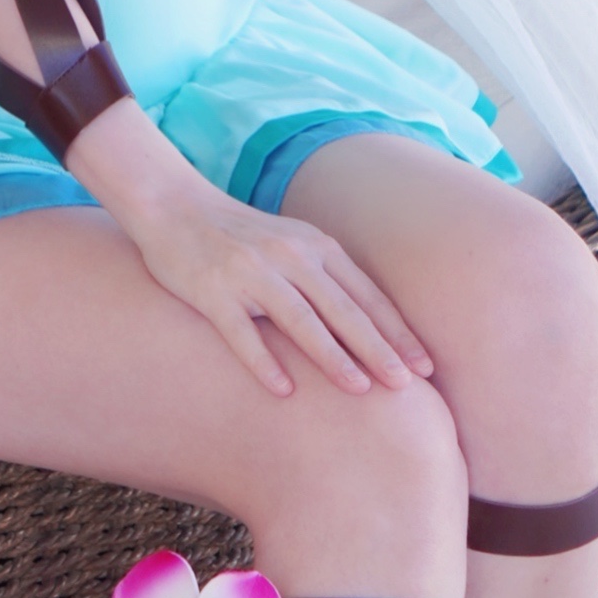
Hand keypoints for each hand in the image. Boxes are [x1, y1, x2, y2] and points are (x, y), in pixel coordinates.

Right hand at [73, 114, 432, 395]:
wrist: (174, 207)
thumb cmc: (240, 236)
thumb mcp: (292, 244)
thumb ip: (326, 276)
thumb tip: (371, 325)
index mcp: (315, 247)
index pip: (366, 296)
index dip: (397, 332)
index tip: (424, 366)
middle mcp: (289, 257)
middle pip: (343, 310)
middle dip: (379, 349)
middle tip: (408, 385)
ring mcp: (250, 274)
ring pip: (301, 321)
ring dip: (333, 357)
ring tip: (359, 390)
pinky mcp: (212, 291)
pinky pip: (241, 332)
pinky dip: (263, 361)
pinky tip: (282, 391)